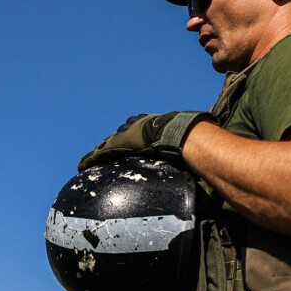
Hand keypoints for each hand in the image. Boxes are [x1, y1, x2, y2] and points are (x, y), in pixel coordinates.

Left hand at [77, 111, 209, 171]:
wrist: (182, 134)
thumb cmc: (192, 138)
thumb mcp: (189, 141)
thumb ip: (190, 148)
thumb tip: (209, 159)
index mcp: (150, 124)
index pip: (135, 132)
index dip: (127, 141)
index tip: (124, 147)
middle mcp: (135, 126)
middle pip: (118, 139)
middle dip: (109, 147)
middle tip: (99, 157)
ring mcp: (126, 135)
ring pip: (107, 146)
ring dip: (96, 155)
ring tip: (85, 163)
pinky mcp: (119, 144)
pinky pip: (101, 153)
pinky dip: (91, 159)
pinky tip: (82, 166)